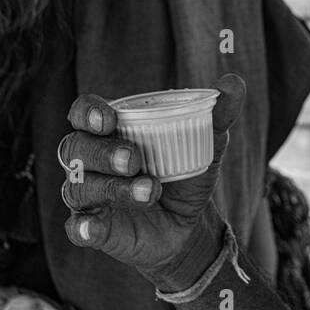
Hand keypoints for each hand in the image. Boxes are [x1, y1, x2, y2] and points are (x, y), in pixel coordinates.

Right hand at [60, 74, 244, 290]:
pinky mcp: (91, 227)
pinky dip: (83, 226)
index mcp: (111, 131)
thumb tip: (233, 83)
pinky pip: (76, 227)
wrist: (190, 224)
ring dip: (113, 188)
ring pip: (80, 186)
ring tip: (151, 191)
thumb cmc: (186, 174)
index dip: (89, 112)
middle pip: (76, 147)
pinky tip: (95, 227)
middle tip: (135, 160)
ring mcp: (87, 194)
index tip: (109, 119)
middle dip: (103, 152)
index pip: (83, 112)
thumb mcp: (207, 143)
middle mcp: (90, 160)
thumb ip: (218, 112)